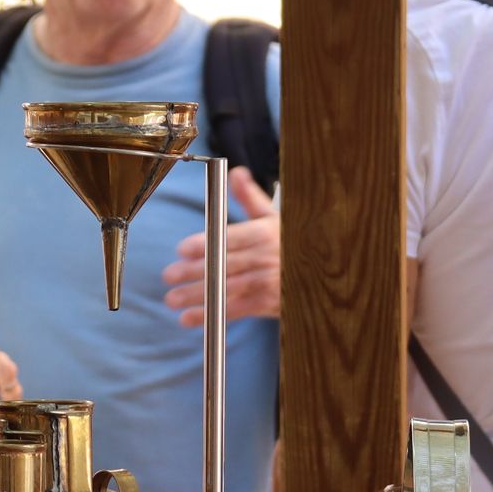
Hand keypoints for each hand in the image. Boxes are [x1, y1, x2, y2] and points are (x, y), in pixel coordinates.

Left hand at [163, 168, 278, 325]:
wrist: (323, 271)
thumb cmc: (290, 241)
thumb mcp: (274, 217)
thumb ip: (250, 198)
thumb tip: (236, 173)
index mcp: (265, 234)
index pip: (231, 239)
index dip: (207, 244)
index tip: (183, 249)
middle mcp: (266, 258)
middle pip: (225, 265)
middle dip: (195, 272)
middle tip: (169, 275)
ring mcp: (267, 283)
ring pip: (227, 289)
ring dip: (198, 296)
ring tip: (172, 299)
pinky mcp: (267, 304)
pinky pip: (235, 310)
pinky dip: (211, 315)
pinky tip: (189, 318)